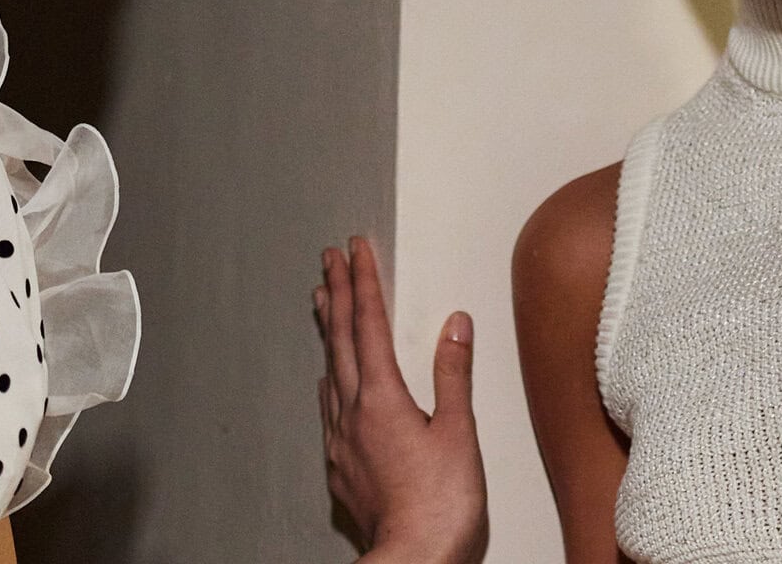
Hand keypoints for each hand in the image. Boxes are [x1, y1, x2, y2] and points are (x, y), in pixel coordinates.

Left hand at [315, 238, 487, 563]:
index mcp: (382, 397)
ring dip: (329, 330)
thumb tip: (455, 325)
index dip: (364, 281)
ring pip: (330, 369)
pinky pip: (329, 407)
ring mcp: (342, 440)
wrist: (412, 559)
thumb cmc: (441, 506)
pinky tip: (329, 379)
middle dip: (338, 292)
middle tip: (329, 259)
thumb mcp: (459, 433)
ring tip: (322, 301)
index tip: (355, 249)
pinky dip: (329, 378)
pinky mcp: (341, 466)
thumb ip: (453, 375)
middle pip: (341, 338)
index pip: (370, 323)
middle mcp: (353, 412)